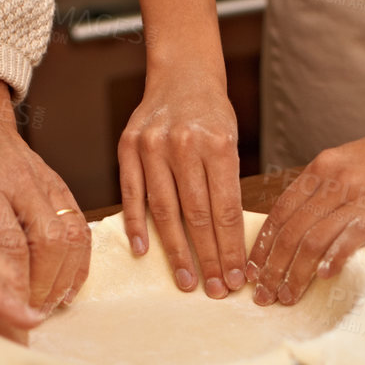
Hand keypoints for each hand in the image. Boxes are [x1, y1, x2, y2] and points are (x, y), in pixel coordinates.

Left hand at [0, 73, 89, 314]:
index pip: (8, 247)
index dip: (12, 290)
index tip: (6, 320)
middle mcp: (17, 181)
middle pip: (48, 243)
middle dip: (43, 288)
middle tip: (30, 316)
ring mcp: (43, 180)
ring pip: (71, 234)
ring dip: (65, 278)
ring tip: (51, 305)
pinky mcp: (59, 184)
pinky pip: (80, 226)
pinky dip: (78, 261)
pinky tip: (67, 285)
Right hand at [117, 72, 245, 297]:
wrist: (181, 74)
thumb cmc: (212, 115)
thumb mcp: (230, 142)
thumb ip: (226, 185)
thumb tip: (229, 243)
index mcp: (217, 145)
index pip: (225, 209)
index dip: (231, 248)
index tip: (237, 277)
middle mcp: (183, 145)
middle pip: (197, 215)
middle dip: (208, 258)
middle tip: (215, 290)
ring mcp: (152, 146)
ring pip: (165, 210)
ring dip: (176, 251)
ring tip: (186, 280)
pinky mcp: (127, 147)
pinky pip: (132, 194)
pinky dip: (137, 225)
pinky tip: (144, 251)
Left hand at [249, 119, 364, 305]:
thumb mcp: (355, 164)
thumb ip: (333, 190)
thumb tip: (315, 225)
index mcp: (322, 168)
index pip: (280, 211)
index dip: (263, 245)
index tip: (255, 270)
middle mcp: (332, 180)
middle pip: (289, 231)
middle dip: (271, 268)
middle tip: (264, 295)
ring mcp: (355, 196)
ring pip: (310, 241)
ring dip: (294, 274)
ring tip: (288, 296)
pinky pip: (344, 241)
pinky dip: (330, 261)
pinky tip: (323, 277)